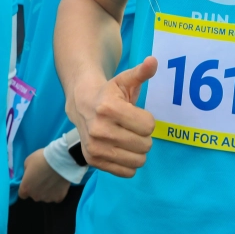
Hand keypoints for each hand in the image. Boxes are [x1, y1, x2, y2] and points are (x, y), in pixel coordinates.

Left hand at [18, 149, 70, 202]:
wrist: (61, 160)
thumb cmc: (41, 159)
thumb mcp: (28, 161)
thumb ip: (27, 172)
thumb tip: (30, 176)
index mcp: (26, 188)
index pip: (22, 194)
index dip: (27, 187)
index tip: (32, 180)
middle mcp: (35, 196)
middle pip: (35, 195)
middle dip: (37, 189)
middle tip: (43, 178)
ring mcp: (48, 198)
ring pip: (46, 196)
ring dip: (47, 191)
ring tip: (52, 180)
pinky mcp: (59, 198)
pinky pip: (56, 196)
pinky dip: (57, 192)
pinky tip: (59, 183)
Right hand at [67, 57, 156, 177]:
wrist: (81, 104)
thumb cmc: (109, 93)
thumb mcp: (125, 80)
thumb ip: (141, 73)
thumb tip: (153, 61)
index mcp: (109, 108)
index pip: (148, 126)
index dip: (147, 120)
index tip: (137, 114)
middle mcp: (99, 129)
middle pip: (145, 144)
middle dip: (144, 136)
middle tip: (133, 127)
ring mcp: (95, 147)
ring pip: (138, 161)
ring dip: (138, 151)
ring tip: (128, 139)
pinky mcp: (94, 161)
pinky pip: (127, 172)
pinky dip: (129, 163)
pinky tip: (122, 150)